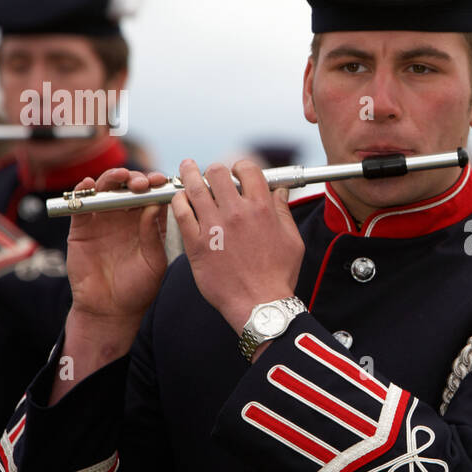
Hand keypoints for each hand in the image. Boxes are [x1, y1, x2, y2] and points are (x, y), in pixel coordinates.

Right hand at [65, 167, 171, 327]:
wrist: (110, 310)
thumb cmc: (138, 288)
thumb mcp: (154, 262)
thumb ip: (153, 235)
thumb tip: (154, 206)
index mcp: (147, 224)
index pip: (153, 196)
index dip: (158, 186)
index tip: (162, 182)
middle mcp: (126, 218)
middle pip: (130, 189)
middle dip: (137, 180)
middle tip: (142, 183)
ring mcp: (103, 220)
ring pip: (106, 191)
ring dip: (113, 179)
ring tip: (121, 177)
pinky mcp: (81, 227)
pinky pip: (81, 204)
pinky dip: (83, 191)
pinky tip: (90, 184)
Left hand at [169, 159, 304, 334]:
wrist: (259, 304)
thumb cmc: (278, 275)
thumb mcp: (292, 240)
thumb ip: (283, 212)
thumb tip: (280, 192)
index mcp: (262, 208)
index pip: (247, 170)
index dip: (240, 167)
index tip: (236, 173)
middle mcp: (236, 213)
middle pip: (217, 172)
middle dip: (214, 170)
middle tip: (211, 175)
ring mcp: (214, 227)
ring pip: (195, 187)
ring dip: (189, 175)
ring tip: (186, 169)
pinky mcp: (196, 243)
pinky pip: (180, 212)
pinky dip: (178, 200)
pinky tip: (180, 199)